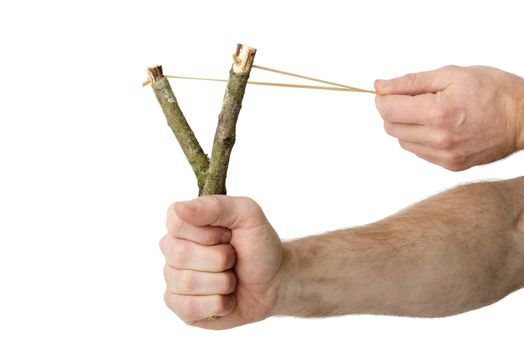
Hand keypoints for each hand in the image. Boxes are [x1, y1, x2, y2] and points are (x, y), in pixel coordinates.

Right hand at [159, 196, 283, 328]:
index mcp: (186, 223)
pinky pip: (187, 308)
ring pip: (186, 283)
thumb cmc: (259, 246)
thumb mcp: (248, 215)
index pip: (176, 223)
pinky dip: (217, 304)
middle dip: (220, 259)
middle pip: (181, 254)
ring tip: (232, 279)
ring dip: (222, 282)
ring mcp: (175, 279)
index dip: (208, 233)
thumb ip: (216, 206)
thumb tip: (179, 209)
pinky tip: (226, 298)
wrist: (275, 282)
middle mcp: (174, 249)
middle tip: (234, 258)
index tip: (228, 235)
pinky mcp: (181, 306)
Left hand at [375, 65, 523, 169]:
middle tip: (414, 99)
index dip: (384, 99)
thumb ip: (410, 82)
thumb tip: (380, 86)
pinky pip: (419, 152)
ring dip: (407, 126)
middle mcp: (438, 139)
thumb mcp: (451, 74)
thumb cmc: (493, 91)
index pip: (388, 111)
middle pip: (391, 127)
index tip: (390, 92)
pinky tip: (439, 126)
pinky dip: (421, 138)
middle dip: (395, 111)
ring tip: (431, 112)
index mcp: (437, 113)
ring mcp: (444, 155)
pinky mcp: (450, 165)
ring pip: (403, 141)